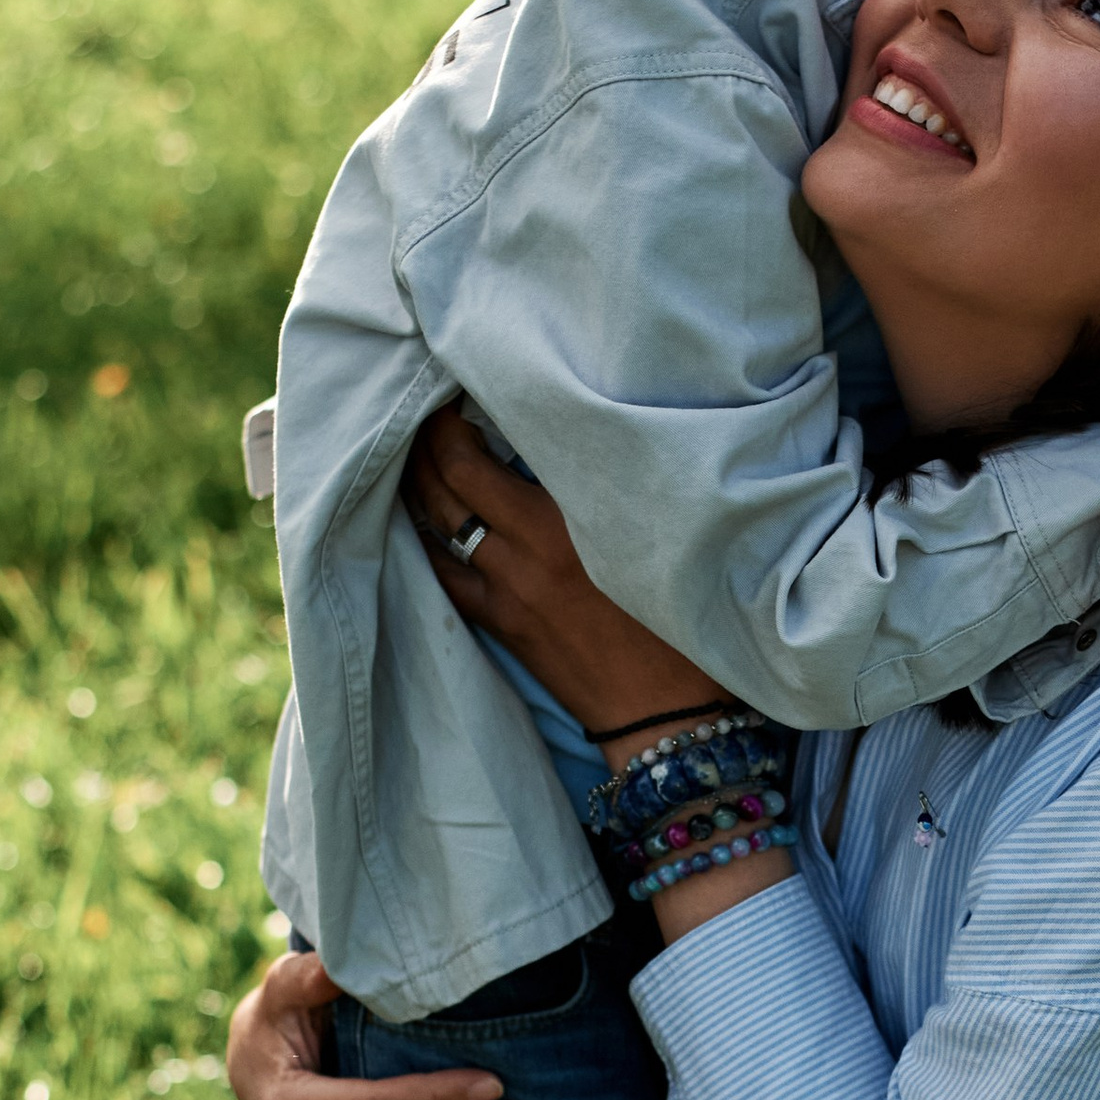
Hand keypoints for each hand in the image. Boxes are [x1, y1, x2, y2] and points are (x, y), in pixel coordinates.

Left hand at [406, 409, 721, 733]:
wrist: (667, 709)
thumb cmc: (680, 620)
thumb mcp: (651, 536)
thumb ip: (607, 489)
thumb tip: (574, 439)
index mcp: (566, 522)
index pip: (481, 457)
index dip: (454, 419)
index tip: (456, 391)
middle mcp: (527, 550)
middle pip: (450, 480)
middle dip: (430, 441)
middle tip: (428, 411)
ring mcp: (507, 589)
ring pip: (438, 523)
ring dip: (421, 484)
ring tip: (419, 453)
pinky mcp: (501, 623)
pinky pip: (444, 574)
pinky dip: (428, 540)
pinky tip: (422, 519)